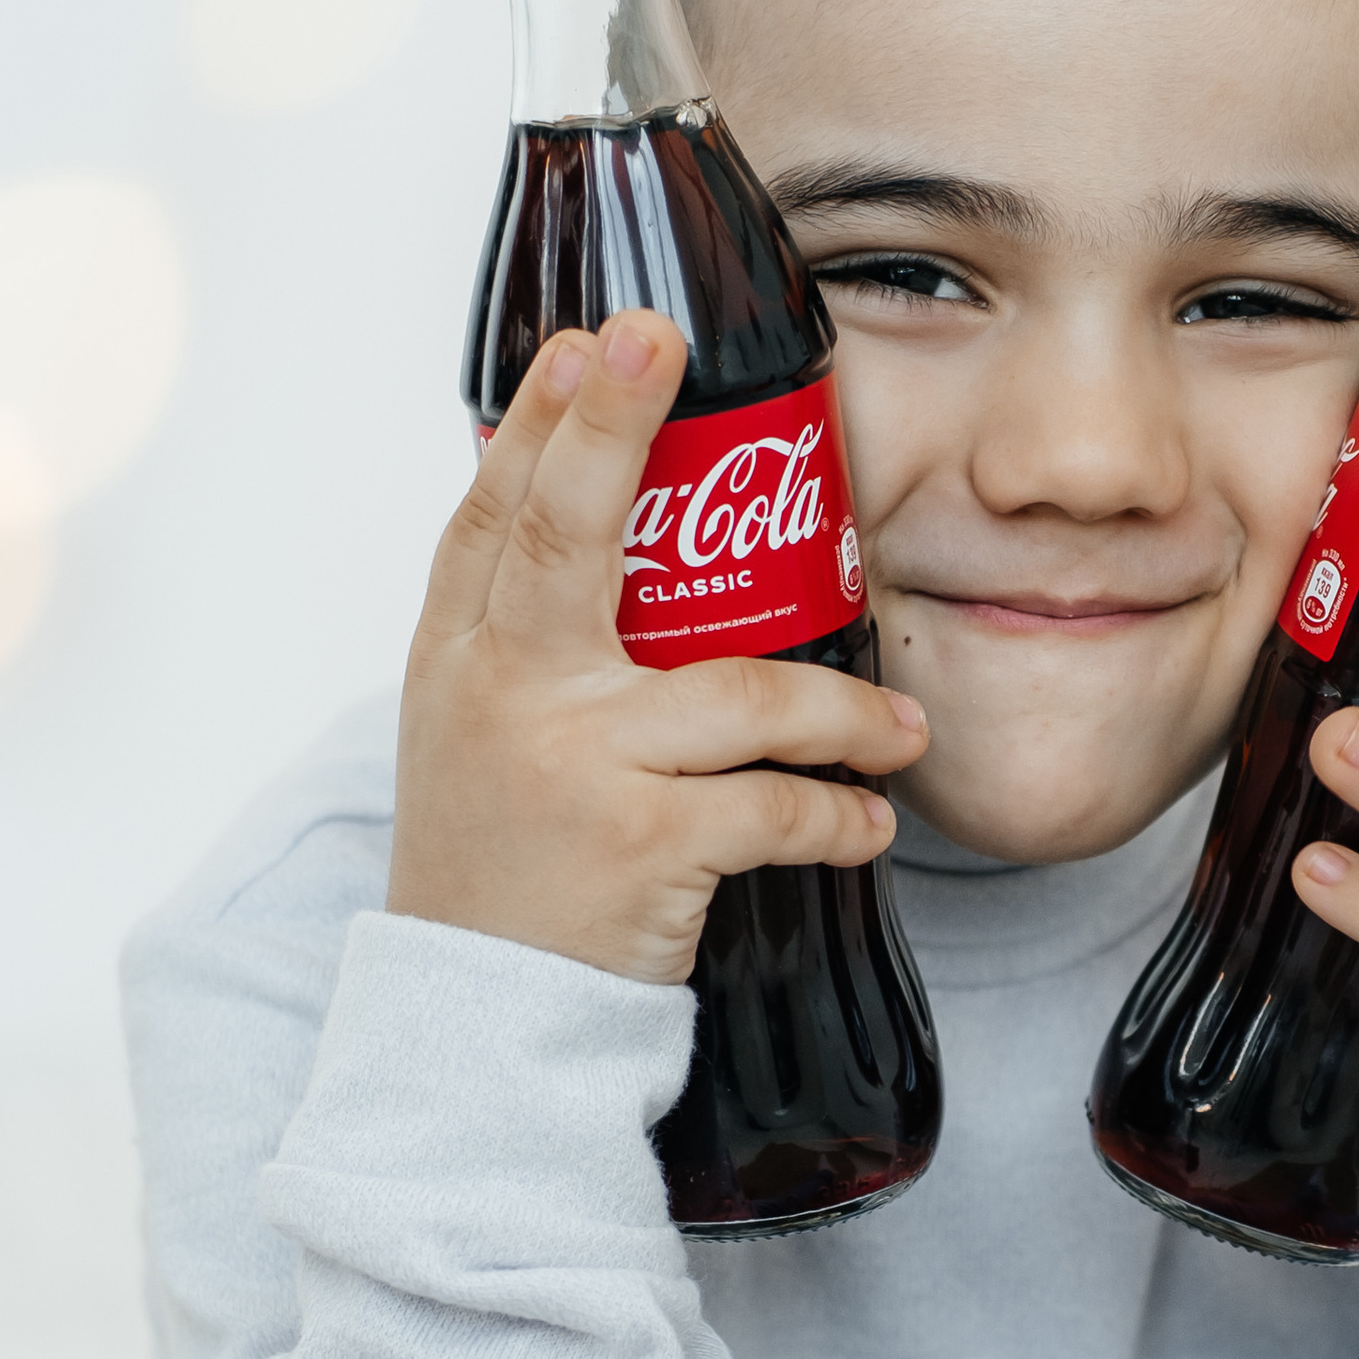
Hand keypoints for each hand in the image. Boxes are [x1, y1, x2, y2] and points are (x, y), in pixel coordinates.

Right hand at [389, 313, 928, 984]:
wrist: (478, 1021)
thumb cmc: (505, 868)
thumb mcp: (481, 741)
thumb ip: (539, 649)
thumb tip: (635, 549)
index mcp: (460, 660)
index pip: (496, 515)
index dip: (544, 420)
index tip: (596, 337)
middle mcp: (504, 694)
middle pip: (562, 533)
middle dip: (610, 427)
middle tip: (660, 345)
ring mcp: (573, 765)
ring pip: (742, 693)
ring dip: (844, 714)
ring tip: (898, 734)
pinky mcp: (641, 844)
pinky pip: (778, 807)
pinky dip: (841, 817)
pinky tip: (871, 824)